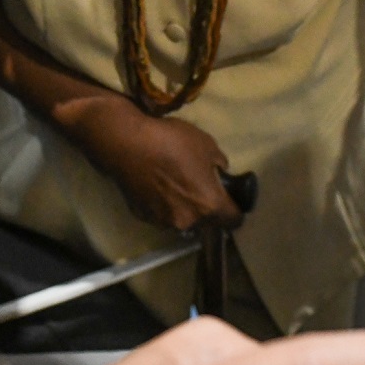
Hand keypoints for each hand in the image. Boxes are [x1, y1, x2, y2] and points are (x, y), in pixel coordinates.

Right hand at [78, 98, 244, 231]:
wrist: (128, 144)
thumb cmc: (172, 142)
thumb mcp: (207, 144)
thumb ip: (219, 162)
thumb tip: (220, 171)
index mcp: (209, 204)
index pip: (233, 220)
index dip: (236, 211)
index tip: (232, 201)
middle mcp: (188, 220)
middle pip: (206, 221)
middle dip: (206, 208)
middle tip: (199, 185)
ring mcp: (163, 221)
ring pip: (182, 219)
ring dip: (183, 207)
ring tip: (173, 184)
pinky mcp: (143, 217)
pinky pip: (160, 214)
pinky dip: (162, 204)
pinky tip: (155, 185)